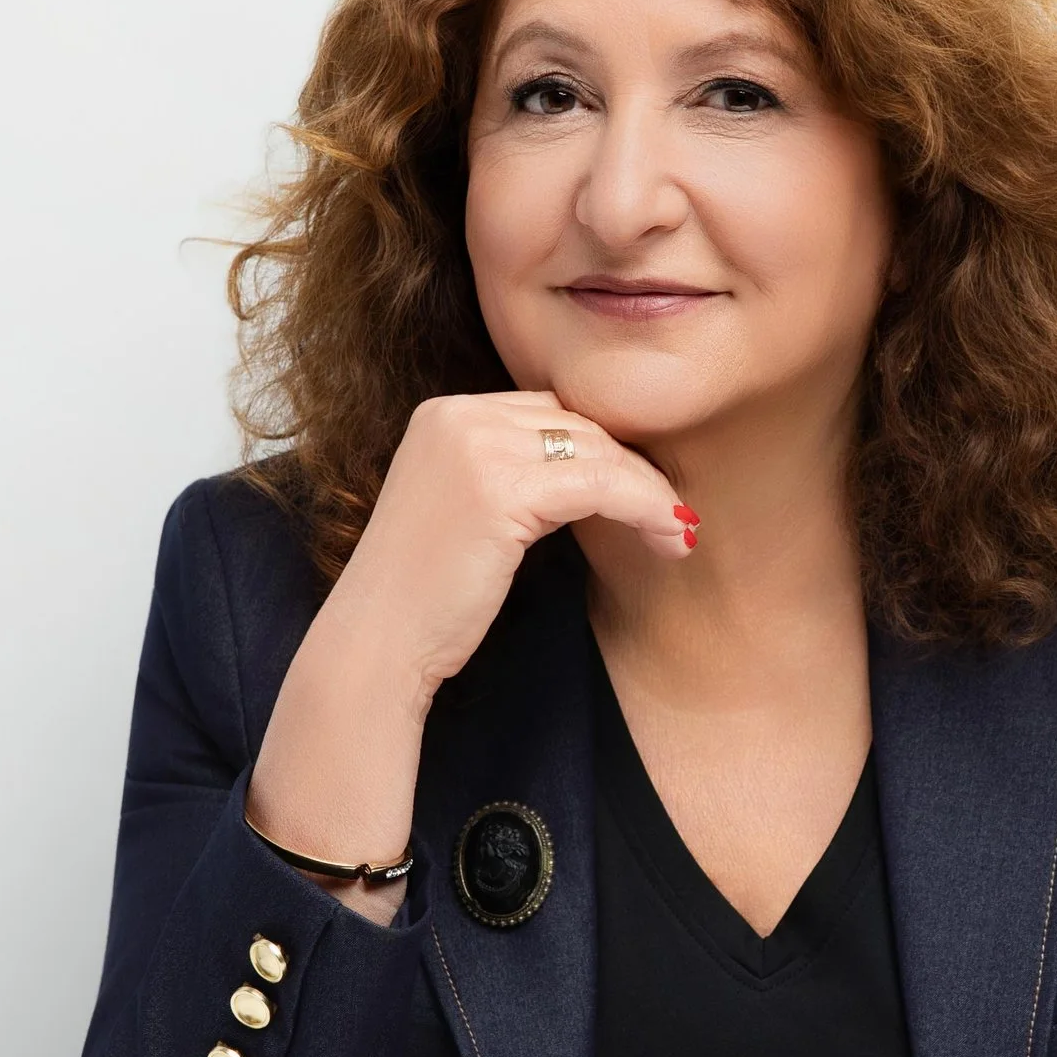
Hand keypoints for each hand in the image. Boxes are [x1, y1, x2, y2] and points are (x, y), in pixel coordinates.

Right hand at [245, 390, 693, 908]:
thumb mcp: (466, 509)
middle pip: (577, 423)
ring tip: (678, 532)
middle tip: (674, 513)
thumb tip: (599, 468)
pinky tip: (670, 536)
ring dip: (650, 491)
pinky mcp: (500, 488)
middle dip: (633, 467)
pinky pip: (601, 485)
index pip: (549, 411)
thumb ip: (513, 473)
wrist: (378, 644)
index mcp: (442, 414)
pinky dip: (646, 507)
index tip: (644, 489)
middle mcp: (454, 416)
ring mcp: (474, 447)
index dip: (604, 449)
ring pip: (598, 451)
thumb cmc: (424, 597)